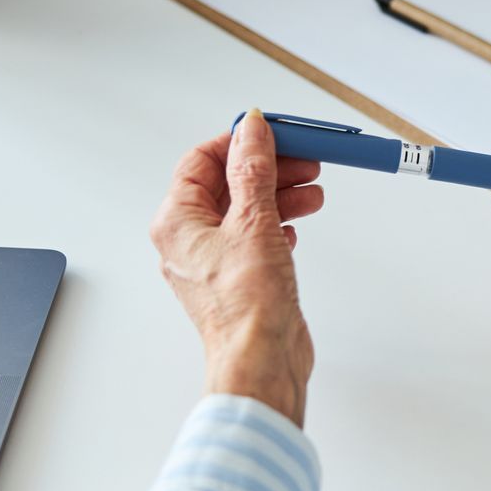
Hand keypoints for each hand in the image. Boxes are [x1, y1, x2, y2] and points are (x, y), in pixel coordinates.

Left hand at [148, 111, 324, 424]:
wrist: (261, 361)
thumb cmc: (246, 306)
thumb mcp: (253, 221)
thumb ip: (253, 170)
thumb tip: (250, 129)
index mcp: (177, 222)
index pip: (202, 162)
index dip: (239, 142)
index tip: (274, 133)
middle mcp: (189, 240)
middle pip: (227, 184)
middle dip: (269, 169)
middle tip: (304, 160)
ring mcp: (214, 261)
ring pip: (245, 211)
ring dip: (280, 195)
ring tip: (313, 192)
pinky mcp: (239, 279)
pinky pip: (255, 237)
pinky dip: (278, 224)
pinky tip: (297, 225)